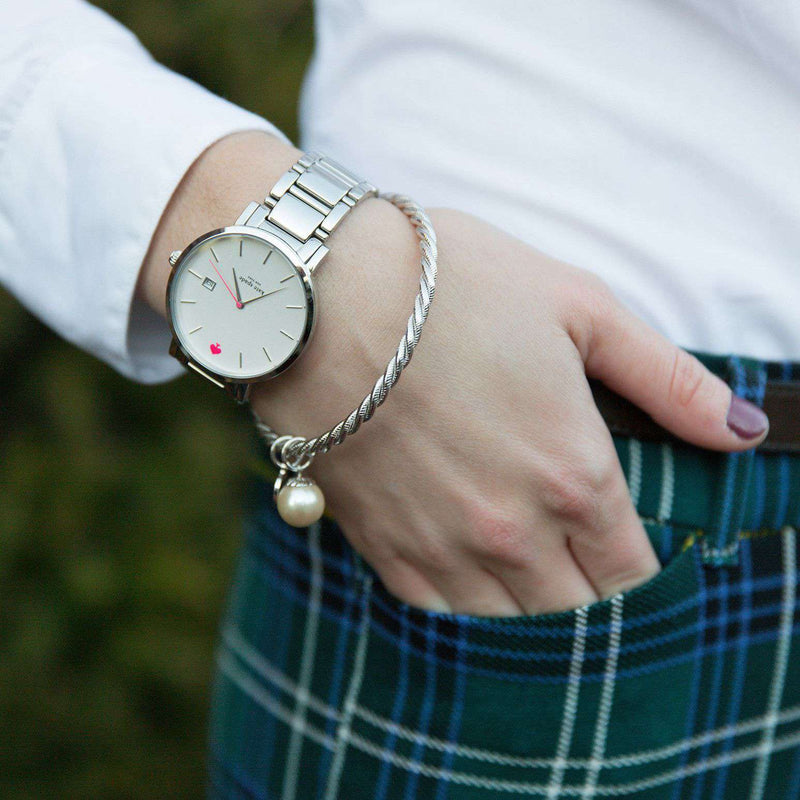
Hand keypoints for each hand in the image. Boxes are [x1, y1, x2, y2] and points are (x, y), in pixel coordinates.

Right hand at [137, 132, 767, 616]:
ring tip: (528, 569)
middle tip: (581, 560)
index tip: (627, 549)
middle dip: (592, 595)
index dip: (643, 571)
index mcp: (573, 474)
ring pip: (512, 629)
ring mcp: (442, 548)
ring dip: (531, 607)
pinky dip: (468, 605)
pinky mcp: (383, 550)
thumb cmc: (449, 285)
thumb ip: (667, 378)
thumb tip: (742, 430)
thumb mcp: (577, 306)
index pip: (634, 573)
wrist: (317, 294)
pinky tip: (469, 567)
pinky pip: (442, 616)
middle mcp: (512, 531)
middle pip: (578, 615)